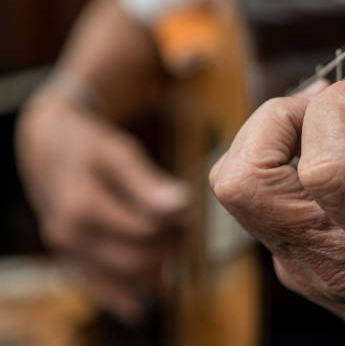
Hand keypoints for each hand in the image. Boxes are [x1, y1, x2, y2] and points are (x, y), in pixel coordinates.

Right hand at [16, 91, 187, 322]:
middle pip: (137, 258)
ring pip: (122, 276)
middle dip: (168, 246)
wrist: (47, 149)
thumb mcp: (116, 152)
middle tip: (187, 228)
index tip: (192, 210)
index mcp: (83, 205)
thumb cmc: (88, 146)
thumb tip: (182, 203)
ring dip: (154, 269)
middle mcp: (71, 234)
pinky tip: (142, 304)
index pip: (146, 229)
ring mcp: (69, 250)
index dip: (176, 222)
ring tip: (174, 245)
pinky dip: (121, 296)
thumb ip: (147, 181)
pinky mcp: (70, 257)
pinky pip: (97, 286)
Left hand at [210, 69, 344, 344]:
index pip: (326, 166)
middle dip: (274, 117)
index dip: (336, 107)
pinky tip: (324, 151)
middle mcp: (335, 259)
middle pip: (245, 180)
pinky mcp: (296, 266)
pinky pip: (263, 203)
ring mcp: (306, 267)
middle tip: (321, 101)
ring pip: (239, 189)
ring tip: (315, 117)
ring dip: (267, 136)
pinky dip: (282, 162)